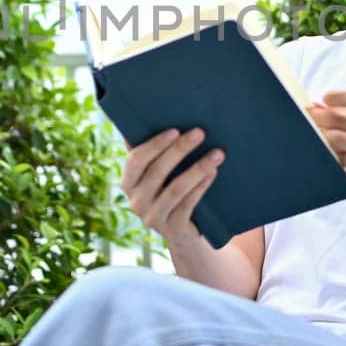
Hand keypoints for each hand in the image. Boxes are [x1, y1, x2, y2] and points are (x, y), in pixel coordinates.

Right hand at [119, 128, 226, 243]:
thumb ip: (152, 151)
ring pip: (176, 189)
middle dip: (179, 150)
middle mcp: (136, 201)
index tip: (175, 129)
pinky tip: (213, 173)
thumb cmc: (169, 188)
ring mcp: (152, 217)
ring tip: (217, 153)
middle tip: (200, 133)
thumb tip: (153, 114)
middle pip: (157, 172)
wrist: (182, 231)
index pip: (136, 160)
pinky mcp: (172, 229)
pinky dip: (201, 187)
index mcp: (128, 181)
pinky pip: (188, 204)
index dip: (154, 145)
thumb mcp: (157, 172)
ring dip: (198, 168)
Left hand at [309, 90, 345, 201]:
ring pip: (340, 140)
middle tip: (303, 121)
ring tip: (312, 138)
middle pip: (342, 120)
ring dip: (322, 139)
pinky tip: (328, 155)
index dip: (338, 96)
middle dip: (318, 120)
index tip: (323, 98)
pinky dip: (333, 157)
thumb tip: (316, 106)